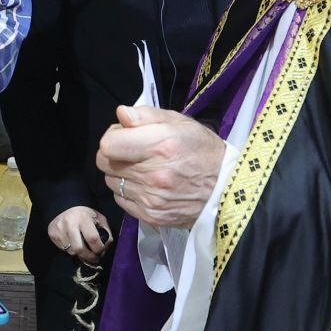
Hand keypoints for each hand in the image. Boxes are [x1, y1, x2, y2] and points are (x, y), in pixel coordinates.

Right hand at [47, 205, 111, 262]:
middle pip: (80, 249)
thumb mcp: (98, 217)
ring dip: (80, 255)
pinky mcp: (52, 235)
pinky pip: (64, 250)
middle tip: (95, 258)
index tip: (102, 251)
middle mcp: (69, 224)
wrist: (64, 206)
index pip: (93, 239)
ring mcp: (59, 231)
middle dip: (89, 257)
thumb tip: (107, 246)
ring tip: (85, 251)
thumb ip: (105, 230)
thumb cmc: (84, 213)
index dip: (99, 249)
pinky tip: (75, 245)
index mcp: (83, 218)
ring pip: (71, 252)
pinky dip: (71, 250)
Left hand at [97, 104, 225, 228]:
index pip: (108, 145)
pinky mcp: (151, 216)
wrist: (226, 188)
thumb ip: (146, 116)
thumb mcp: (180, 123)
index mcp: (160, 146)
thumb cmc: (202, 150)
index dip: (113, 137)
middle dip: (115, 154)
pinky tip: (146, 186)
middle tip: (133, 151)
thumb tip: (120, 114)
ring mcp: (151, 199)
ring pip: (111, 182)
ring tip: (143, 169)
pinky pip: (121, 200)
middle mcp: (153, 175)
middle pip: (105, 163)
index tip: (125, 136)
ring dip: (121, 174)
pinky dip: (128, 192)